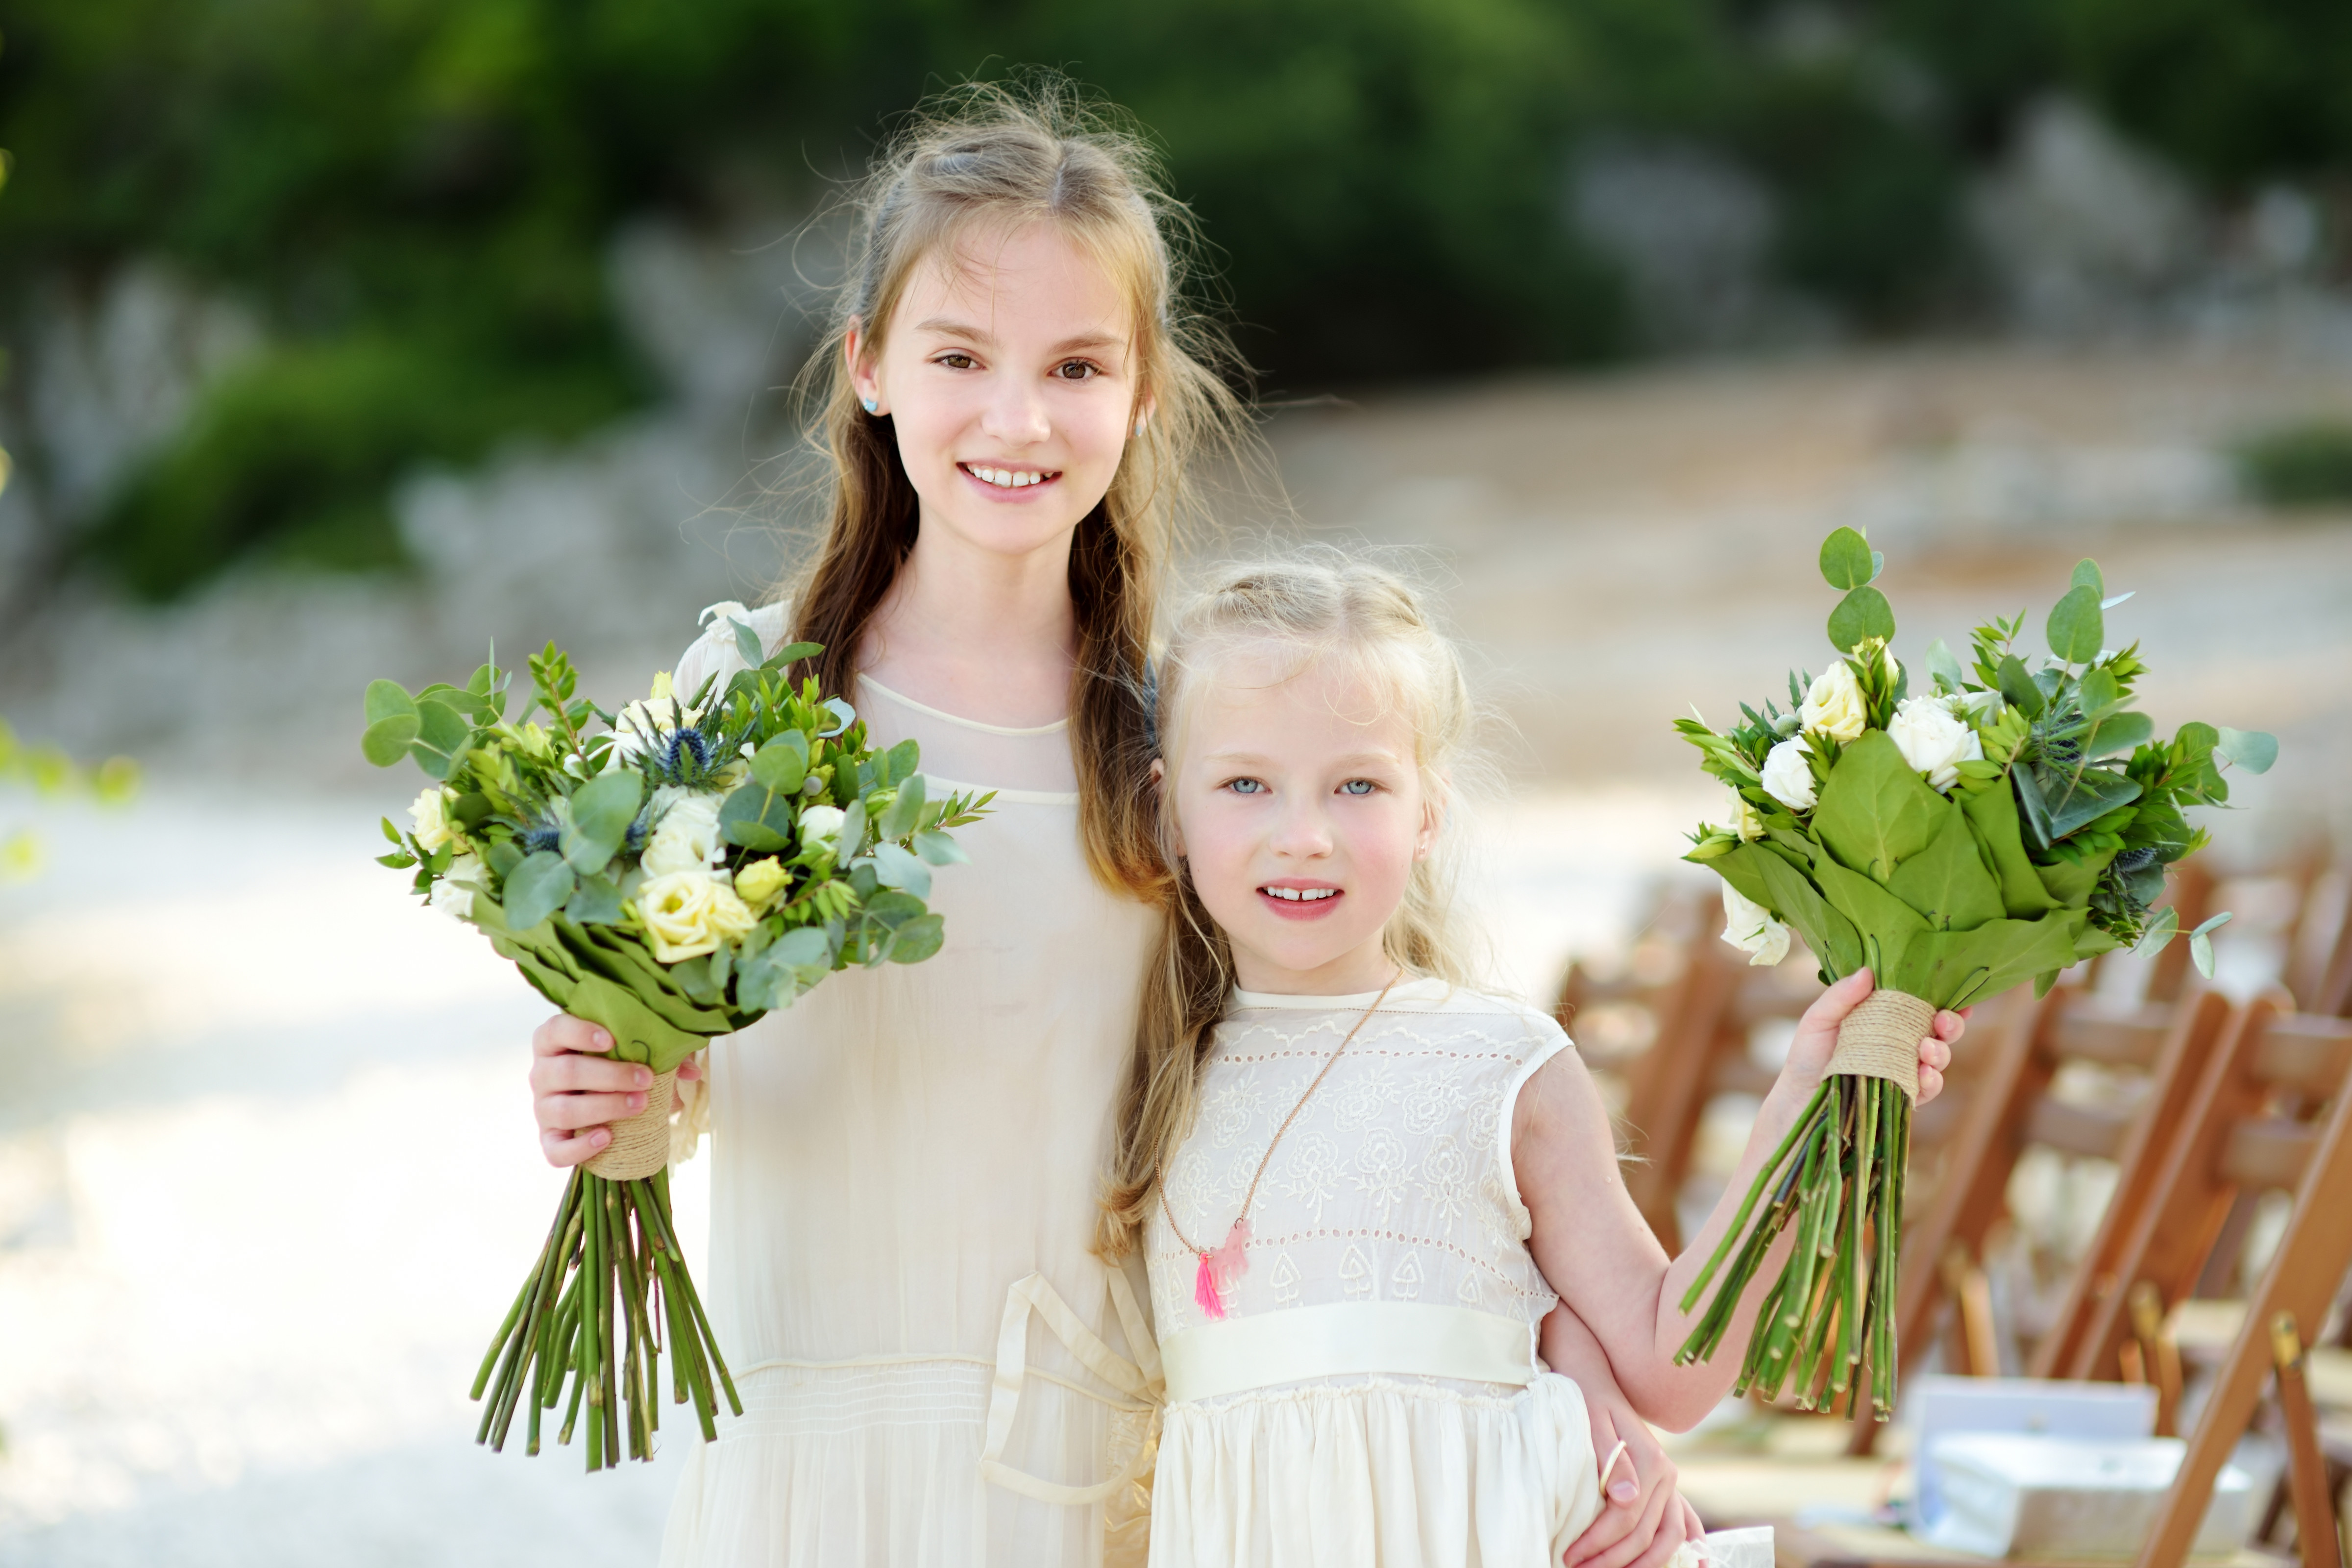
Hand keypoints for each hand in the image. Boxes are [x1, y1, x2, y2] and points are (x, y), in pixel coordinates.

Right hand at [528, 1014, 702, 1167]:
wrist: (596, 1105)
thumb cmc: (613, 1069)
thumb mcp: (632, 1053)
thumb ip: (660, 1054)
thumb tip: (692, 1071)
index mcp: (554, 1043)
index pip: (555, 1030)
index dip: (579, 1032)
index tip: (612, 1040)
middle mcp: (541, 1074)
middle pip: (566, 1072)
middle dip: (610, 1076)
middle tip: (646, 1079)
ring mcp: (542, 1109)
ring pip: (564, 1110)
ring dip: (604, 1107)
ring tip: (639, 1105)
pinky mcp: (548, 1139)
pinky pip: (556, 1149)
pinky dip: (580, 1147)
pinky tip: (607, 1138)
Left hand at [1562, 1385, 1704, 1567]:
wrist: (1595, 1382)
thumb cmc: (1588, 1403)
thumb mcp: (1593, 1425)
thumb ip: (1611, 1461)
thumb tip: (1625, 1499)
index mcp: (1651, 1461)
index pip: (1626, 1518)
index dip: (1598, 1542)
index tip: (1571, 1555)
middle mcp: (1668, 1475)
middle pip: (1646, 1534)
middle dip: (1613, 1559)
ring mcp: (1670, 1483)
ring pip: (1668, 1537)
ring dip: (1644, 1563)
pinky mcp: (1665, 1487)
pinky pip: (1683, 1523)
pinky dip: (1687, 1548)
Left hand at [1782, 968, 1964, 1106]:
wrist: (1798, 1096)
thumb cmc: (1809, 1053)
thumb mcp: (1819, 1018)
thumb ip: (1841, 996)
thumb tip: (1868, 971)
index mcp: (1888, 1018)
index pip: (1923, 1004)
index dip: (1945, 998)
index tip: (1957, 995)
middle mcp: (1903, 1042)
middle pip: (1941, 1030)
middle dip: (1951, 1024)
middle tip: (1943, 1020)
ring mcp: (1905, 1069)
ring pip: (1939, 1058)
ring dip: (1941, 1052)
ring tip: (1926, 1048)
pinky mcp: (1903, 1095)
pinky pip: (1928, 1088)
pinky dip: (1932, 1081)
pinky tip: (1924, 1074)